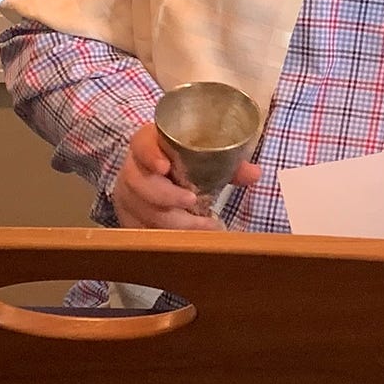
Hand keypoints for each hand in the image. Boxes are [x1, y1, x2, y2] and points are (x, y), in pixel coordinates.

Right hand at [111, 122, 258, 229]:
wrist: (155, 173)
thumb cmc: (183, 161)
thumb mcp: (202, 156)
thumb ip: (229, 164)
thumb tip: (255, 174)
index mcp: (149, 143)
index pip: (141, 144)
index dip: (150, 155)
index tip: (165, 167)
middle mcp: (133, 168)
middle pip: (140, 183)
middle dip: (166, 196)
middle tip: (192, 202)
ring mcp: (128, 195)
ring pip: (142, 211)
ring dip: (174, 222)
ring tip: (205, 226)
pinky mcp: (129, 217)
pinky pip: (141, 231)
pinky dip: (165, 237)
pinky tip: (189, 240)